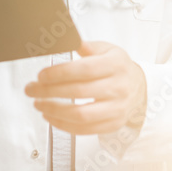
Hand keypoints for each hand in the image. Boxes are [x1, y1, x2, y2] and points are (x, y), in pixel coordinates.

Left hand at [24, 41, 146, 134]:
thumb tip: (62, 41)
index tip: (41, 75)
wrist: (139, 87)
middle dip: (49, 92)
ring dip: (54, 110)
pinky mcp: (112, 124)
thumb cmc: (117, 67)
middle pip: (79, 92)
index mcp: (116, 65)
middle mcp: (118, 88)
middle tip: (31, 89)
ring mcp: (117, 109)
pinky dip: (63, 125)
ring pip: (81, 115)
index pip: (84, 70)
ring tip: (38, 104)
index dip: (59, 73)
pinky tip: (50, 116)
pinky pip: (84, 129)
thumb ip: (84, 46)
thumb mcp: (106, 49)